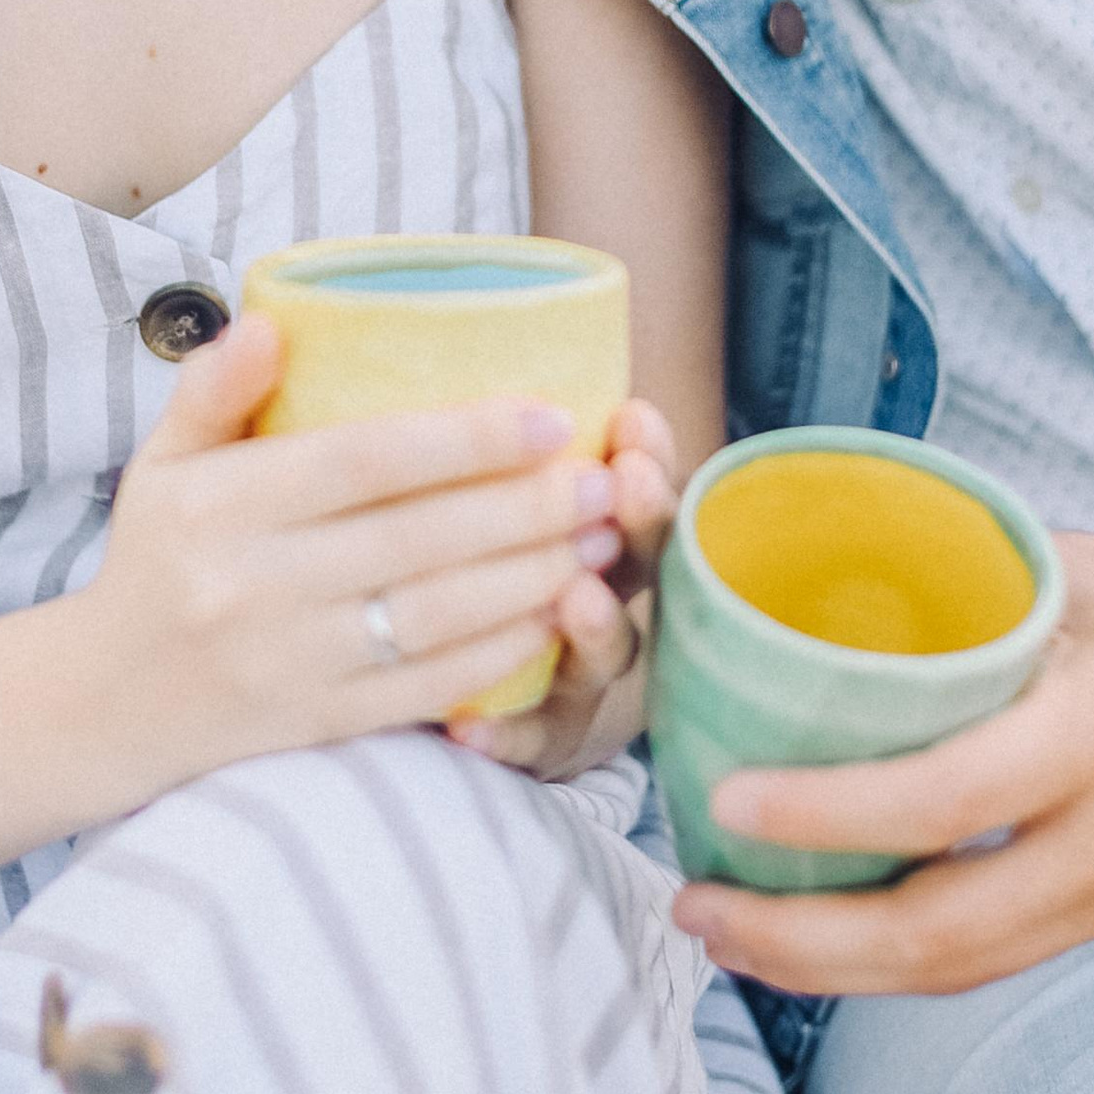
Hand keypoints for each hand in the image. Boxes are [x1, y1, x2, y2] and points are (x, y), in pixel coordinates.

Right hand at [78, 315, 633, 794]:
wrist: (100, 705)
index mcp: (222, 506)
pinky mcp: (314, 724)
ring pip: (436, 616)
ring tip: (602, 543)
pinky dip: (499, 653)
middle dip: (527, 509)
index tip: (551, 417)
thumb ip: (214, 390)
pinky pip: (425, 688)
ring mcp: (287, 662)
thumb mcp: (161, 464)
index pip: (364, 461)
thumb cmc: (154, 562)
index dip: (466, 439)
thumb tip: (271, 320)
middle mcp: (254, 585)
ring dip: (532, 579)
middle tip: (604, 481)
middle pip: (419, 540)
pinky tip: (555, 616)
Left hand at [447, 399, 681, 783]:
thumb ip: (485, 448)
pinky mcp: (539, 742)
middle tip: (629, 482)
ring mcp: (579, 677)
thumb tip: (446, 351)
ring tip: (578, 600)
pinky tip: (466, 728)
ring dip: (597, 625)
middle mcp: (602, 601)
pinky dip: (504, 734)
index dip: (647, 454)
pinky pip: (527, 741)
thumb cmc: (471, 563)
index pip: (638, 486)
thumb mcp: (488, 498)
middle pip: (642, 562)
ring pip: (604, 654)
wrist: (482, 701)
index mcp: (596, 534)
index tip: (633, 416)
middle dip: (642, 520)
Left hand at [672, 501, 1093, 995]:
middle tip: (693, 910)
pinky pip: (1021, 950)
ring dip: (844, 968)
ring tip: (743, 936)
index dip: (826, 815)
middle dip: (798, 944)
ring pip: (970, 970)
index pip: (942, 802)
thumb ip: (981, 587)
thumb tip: (848, 574)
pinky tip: (855, 923)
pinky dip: (925, 949)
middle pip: (937, 940)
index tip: (727, 801)